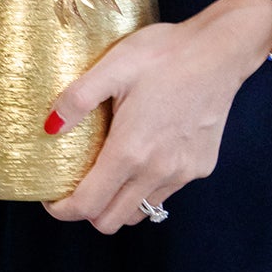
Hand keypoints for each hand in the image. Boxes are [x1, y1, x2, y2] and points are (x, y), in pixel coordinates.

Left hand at [41, 0, 271, 233]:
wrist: (221, 51)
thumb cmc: (166, 54)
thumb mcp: (113, 66)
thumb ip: (77, 100)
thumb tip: (49, 126)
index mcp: (130, 150)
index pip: (87, 205)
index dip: (63, 209)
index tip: (53, 197)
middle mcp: (157, 171)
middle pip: (111, 221)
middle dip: (88, 211)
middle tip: (78, 185)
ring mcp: (182, 173)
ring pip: (140, 212)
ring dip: (119, 202)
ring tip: (110, 172)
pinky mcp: (200, 167)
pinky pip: (165, 193)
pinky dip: (147, 187)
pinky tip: (144, 155)